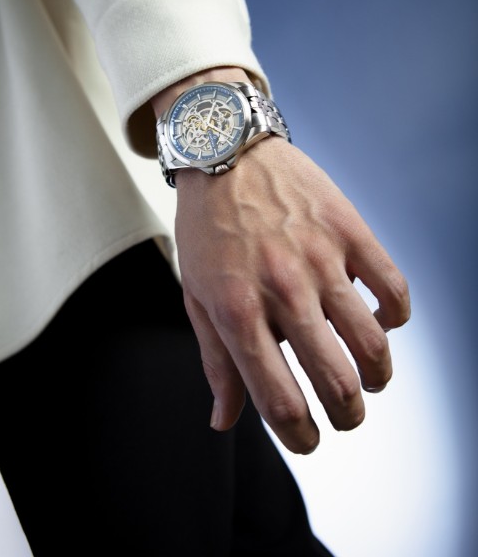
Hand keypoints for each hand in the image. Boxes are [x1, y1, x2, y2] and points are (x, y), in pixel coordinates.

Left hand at [173, 134, 409, 454]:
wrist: (226, 152)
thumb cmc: (207, 228)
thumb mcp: (196, 296)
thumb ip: (216, 362)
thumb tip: (224, 421)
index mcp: (238, 312)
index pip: (280, 400)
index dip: (300, 436)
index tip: (308, 438)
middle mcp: (283, 290)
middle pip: (336, 382)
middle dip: (348, 416)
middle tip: (346, 415)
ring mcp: (321, 259)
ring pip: (372, 343)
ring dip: (378, 374)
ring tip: (370, 377)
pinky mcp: (348, 231)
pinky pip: (392, 288)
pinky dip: (395, 317)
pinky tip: (381, 321)